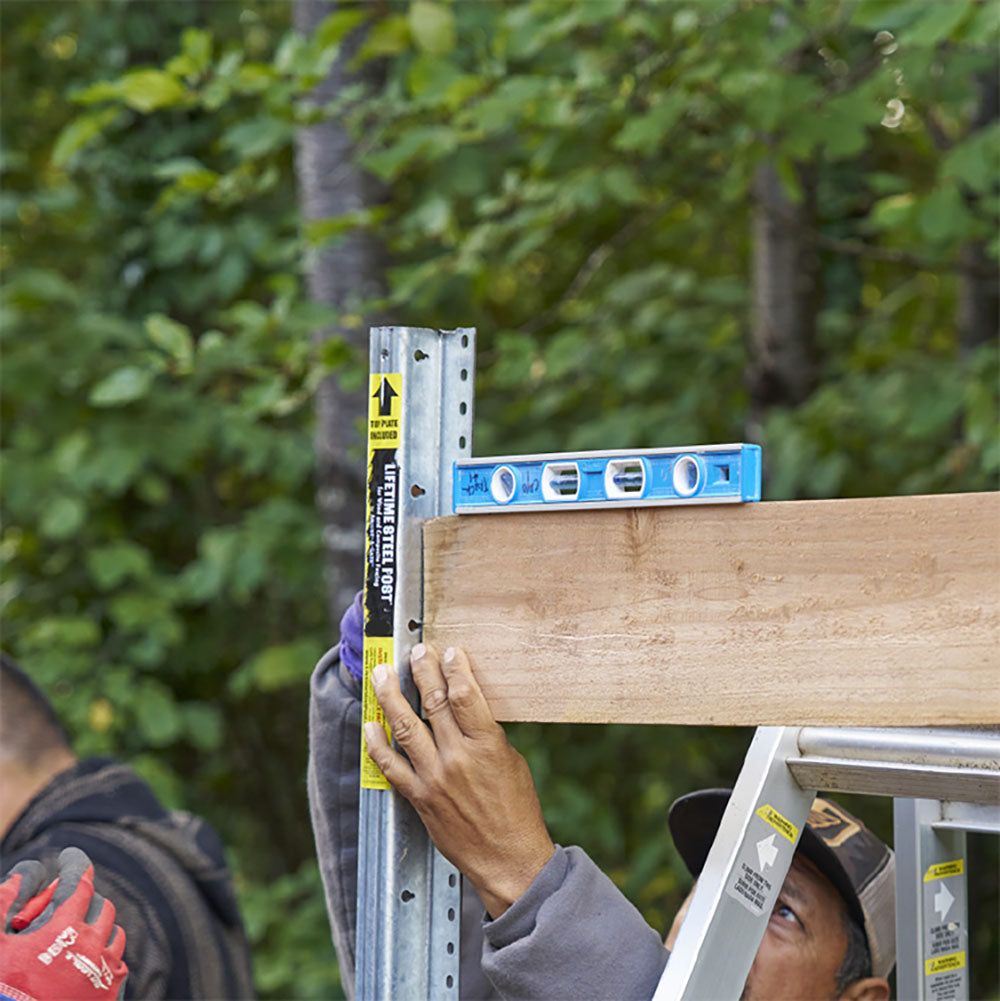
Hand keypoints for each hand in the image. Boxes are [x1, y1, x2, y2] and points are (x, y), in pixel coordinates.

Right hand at [0, 846, 127, 1000]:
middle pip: (101, 907)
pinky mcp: (110, 993)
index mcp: (63, 930)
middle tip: (67, 905)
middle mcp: (90, 947)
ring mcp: (102, 971)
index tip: (70, 857)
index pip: (80, 883)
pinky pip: (118, 962)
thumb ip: (4, 903)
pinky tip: (88, 960)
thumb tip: (19, 876)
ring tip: (78, 934)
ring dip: (98, 928)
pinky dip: (105, 956)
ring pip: (114, 934)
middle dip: (85, 901)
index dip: (75, 865)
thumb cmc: (0, 987)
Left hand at [365, 643, 554, 917]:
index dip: (454, 668)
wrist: (507, 858)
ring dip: (391, 697)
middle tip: (414, 652)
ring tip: (381, 675)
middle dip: (422, 672)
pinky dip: (377, 745)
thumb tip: (465, 708)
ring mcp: (435, 778)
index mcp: (487, 745)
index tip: (448, 651)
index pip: (465, 695)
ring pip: (406, 728)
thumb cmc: (517, 810)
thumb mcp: (512, 761)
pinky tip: (370, 725)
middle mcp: (458, 758)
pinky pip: (391, 767)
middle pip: (433, 704)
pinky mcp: (420, 798)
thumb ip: (485, 734)